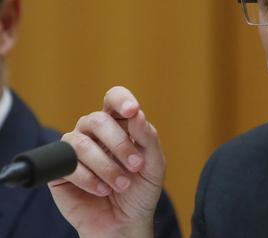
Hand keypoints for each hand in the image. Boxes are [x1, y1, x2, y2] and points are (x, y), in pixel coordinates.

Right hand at [49, 86, 164, 237]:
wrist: (125, 222)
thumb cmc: (140, 190)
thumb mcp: (154, 164)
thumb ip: (147, 138)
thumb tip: (137, 115)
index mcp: (118, 124)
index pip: (114, 99)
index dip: (121, 100)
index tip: (133, 111)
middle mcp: (94, 132)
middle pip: (98, 120)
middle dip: (120, 144)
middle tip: (137, 166)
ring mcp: (75, 149)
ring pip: (82, 143)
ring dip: (107, 166)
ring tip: (122, 184)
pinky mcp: (60, 170)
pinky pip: (68, 165)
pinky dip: (89, 178)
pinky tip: (103, 190)